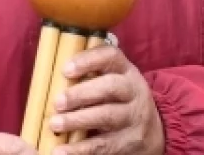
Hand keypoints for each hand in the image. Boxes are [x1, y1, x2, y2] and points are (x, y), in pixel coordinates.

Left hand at [47, 46, 163, 154]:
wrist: (153, 131)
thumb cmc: (119, 101)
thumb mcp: (114, 81)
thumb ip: (91, 76)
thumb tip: (50, 76)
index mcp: (126, 71)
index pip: (110, 56)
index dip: (88, 60)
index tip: (65, 70)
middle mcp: (133, 91)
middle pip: (110, 87)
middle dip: (81, 94)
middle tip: (58, 102)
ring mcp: (134, 117)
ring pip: (107, 116)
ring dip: (78, 120)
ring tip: (55, 124)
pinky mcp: (129, 142)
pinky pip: (103, 145)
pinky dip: (81, 149)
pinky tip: (61, 151)